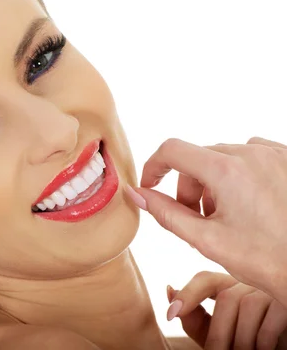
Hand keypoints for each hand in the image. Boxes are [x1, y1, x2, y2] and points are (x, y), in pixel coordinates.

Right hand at [126, 137, 286, 305]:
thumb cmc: (265, 260)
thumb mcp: (205, 239)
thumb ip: (165, 213)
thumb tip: (136, 194)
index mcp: (226, 171)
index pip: (172, 150)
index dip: (154, 167)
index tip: (151, 187)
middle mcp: (251, 154)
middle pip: (198, 158)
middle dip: (188, 186)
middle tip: (196, 218)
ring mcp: (274, 154)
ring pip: (223, 156)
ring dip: (214, 181)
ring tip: (226, 214)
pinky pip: (251, 155)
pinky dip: (239, 174)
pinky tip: (248, 201)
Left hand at [168, 271, 286, 349]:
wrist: (281, 343)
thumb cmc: (247, 340)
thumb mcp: (215, 331)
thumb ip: (194, 317)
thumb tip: (170, 293)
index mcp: (230, 283)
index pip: (205, 279)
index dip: (188, 294)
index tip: (171, 314)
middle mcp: (250, 280)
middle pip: (226, 299)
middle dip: (218, 334)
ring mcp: (269, 288)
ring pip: (246, 307)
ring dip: (241, 340)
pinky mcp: (286, 302)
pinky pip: (269, 321)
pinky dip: (261, 342)